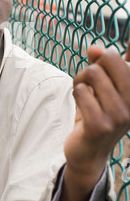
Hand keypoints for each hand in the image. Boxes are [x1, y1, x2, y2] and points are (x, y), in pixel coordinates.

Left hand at [65, 43, 129, 186]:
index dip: (107, 57)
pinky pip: (81, 91)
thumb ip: (100, 63)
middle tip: (88, 83)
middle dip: (92, 66)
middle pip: (108, 58)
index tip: (108, 61)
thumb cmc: (96, 113)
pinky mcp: (101, 125)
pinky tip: (81, 106)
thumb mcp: (102, 86)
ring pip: (92, 73)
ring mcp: (119, 115)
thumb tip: (94, 48)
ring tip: (83, 95)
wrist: (89, 152)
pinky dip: (76, 94)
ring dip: (80, 81)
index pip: (125, 57)